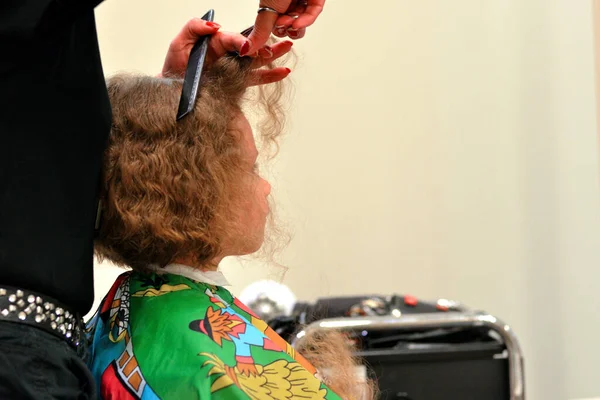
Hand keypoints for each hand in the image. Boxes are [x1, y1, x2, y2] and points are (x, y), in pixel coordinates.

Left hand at [160, 18, 292, 84]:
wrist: (175, 93)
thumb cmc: (176, 67)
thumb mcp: (179, 43)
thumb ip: (194, 28)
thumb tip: (214, 25)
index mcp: (216, 42)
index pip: (233, 39)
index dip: (242, 42)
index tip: (248, 48)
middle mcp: (228, 54)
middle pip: (250, 47)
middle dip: (264, 46)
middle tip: (276, 46)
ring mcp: (234, 68)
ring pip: (257, 60)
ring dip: (273, 55)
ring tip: (287, 48)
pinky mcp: (238, 82)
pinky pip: (256, 78)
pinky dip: (270, 76)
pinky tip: (282, 72)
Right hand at [244, 0, 324, 54]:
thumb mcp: (266, 9)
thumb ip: (260, 31)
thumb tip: (247, 49)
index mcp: (272, 3)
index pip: (273, 26)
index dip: (273, 32)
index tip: (270, 38)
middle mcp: (286, 2)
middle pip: (287, 27)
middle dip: (284, 29)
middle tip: (281, 24)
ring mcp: (300, 1)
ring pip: (300, 24)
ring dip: (294, 27)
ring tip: (289, 22)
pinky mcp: (315, 0)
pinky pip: (311, 15)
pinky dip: (305, 22)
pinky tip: (297, 23)